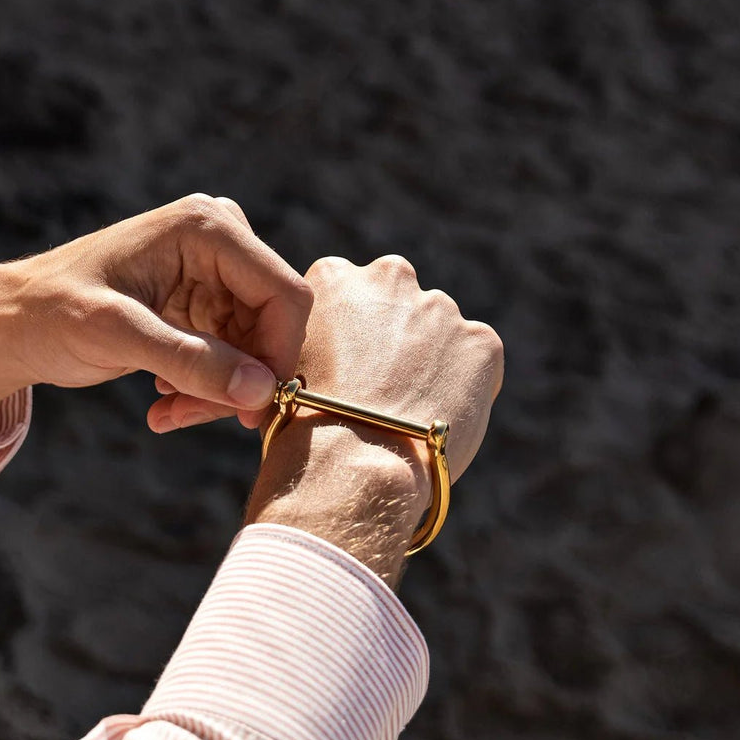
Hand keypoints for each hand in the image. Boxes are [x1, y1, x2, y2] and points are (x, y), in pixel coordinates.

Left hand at [0, 194, 312, 429]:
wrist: (13, 322)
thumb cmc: (51, 312)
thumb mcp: (118, 335)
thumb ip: (192, 361)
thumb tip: (261, 391)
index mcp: (207, 227)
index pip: (282, 295)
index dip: (279, 355)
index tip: (255, 409)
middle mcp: (220, 244)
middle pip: (270, 327)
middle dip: (239, 381)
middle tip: (191, 418)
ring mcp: (214, 276)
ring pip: (252, 350)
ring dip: (217, 393)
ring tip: (166, 414)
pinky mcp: (203, 307)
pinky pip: (230, 359)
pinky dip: (204, 389)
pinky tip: (163, 402)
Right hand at [246, 255, 502, 585]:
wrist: (352, 463)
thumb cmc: (298, 429)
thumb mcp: (274, 378)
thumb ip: (287, 355)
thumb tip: (257, 378)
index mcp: (333, 277)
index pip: (349, 300)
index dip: (348, 343)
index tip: (343, 377)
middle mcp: (390, 276)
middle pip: (397, 309)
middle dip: (392, 345)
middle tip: (377, 397)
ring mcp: (442, 307)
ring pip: (439, 337)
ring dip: (429, 367)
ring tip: (407, 418)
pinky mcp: (482, 341)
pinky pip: (477, 364)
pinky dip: (464, 390)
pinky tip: (437, 422)